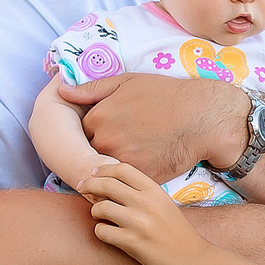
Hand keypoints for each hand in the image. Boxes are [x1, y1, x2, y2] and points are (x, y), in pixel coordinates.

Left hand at [60, 74, 245, 183]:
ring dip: (115, 167)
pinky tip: (146, 164)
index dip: (96, 132)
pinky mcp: (141, 178)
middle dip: (104, 150)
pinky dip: (132, 178)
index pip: (82, 133)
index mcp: (99, 117)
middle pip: (92, 153)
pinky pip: (128, 182)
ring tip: (136, 155)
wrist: (202, 117)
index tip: (112, 130)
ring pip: (108, 170)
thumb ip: (92, 88)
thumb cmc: (167, 95)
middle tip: (126, 143)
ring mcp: (123, 161)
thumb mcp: (127, 81)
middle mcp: (106, 141)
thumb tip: (62, 90)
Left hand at [84, 161, 211, 264]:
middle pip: (106, 184)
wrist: (192, 258)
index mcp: (155, 191)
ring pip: (100, 207)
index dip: (103, 169)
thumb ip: (141, 192)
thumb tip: (110, 184)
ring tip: (99, 216)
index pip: (122, 169)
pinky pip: (102, 231)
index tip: (93, 174)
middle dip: (89, 185)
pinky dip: (100, 232)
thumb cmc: (176, 231)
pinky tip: (107, 233)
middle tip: (82, 188)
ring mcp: (138, 223)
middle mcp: (146, 203)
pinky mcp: (132, 243)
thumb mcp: (163, 203)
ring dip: (94, 211)